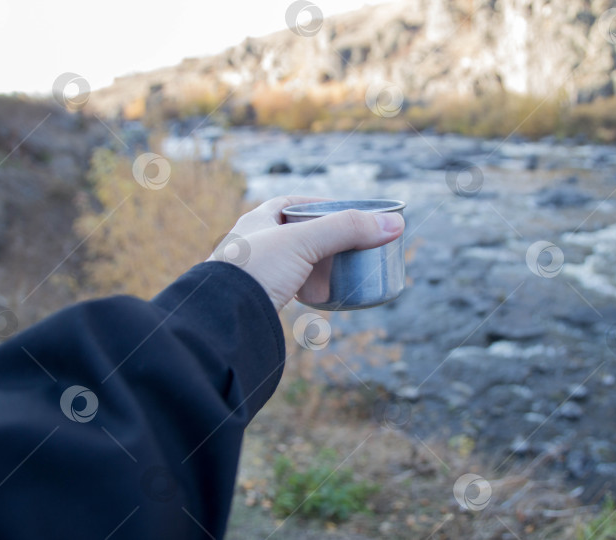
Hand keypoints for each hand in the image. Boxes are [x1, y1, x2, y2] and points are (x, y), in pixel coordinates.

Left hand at [207, 196, 404, 310]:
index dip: (322, 205)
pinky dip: (305, 289)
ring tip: (340, 270)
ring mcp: (252, 273)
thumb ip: (347, 230)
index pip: (293, 203)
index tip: (347, 214)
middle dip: (323, 237)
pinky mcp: (255, 299)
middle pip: (295, 233)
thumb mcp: (303, 242)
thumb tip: (395, 224)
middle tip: (351, 245)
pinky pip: (287, 288)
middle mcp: (252, 243)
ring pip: (292, 263)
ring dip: (316, 264)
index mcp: (256, 220)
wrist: (220, 320)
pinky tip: (318, 295)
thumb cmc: (255, 271)